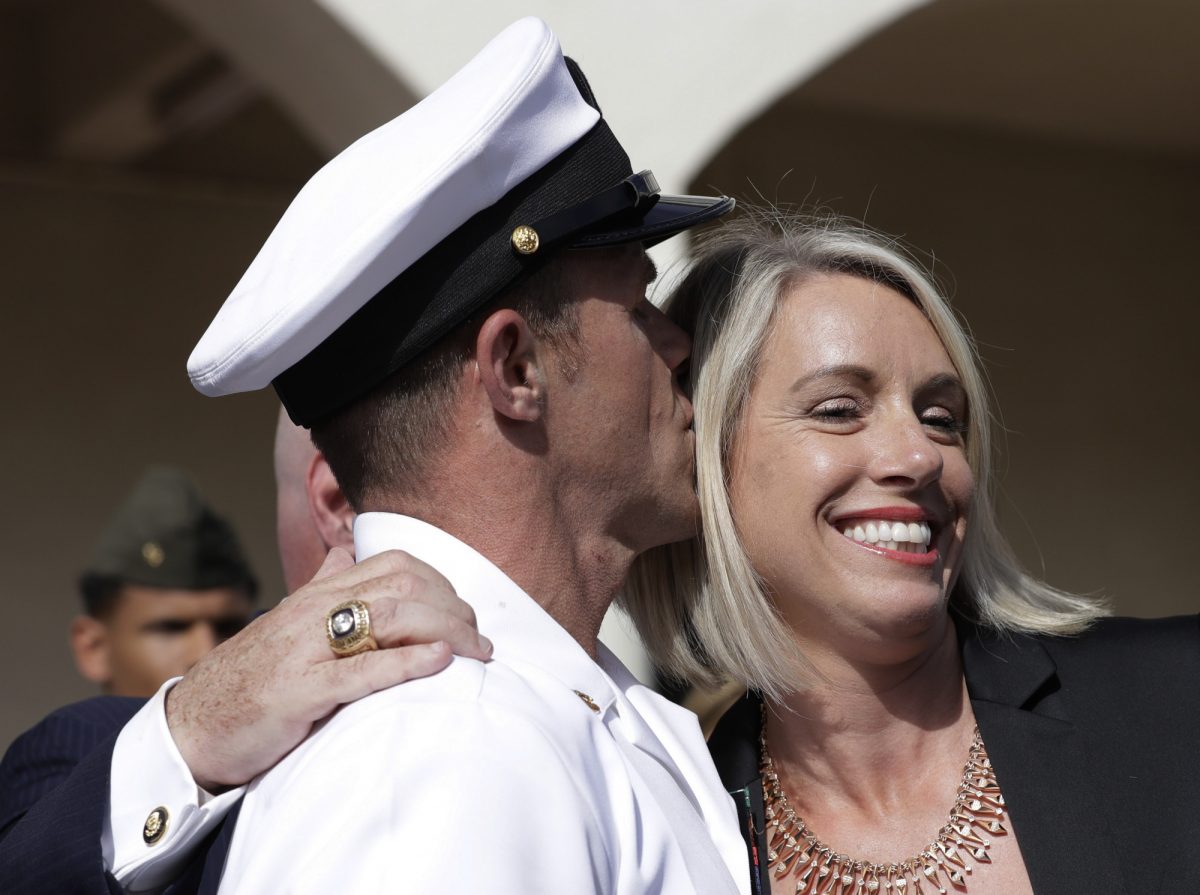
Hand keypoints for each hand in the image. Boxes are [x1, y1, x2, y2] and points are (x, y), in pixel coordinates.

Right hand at [165, 548, 490, 790]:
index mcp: (314, 595)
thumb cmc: (248, 679)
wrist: (188, 728)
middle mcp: (311, 611)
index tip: (463, 615)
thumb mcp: (286, 624)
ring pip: (389, 616)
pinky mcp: (298, 690)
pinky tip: (439, 662)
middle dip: (453, 609)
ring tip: (474, 653)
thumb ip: (320, 587)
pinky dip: (407, 662)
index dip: (440, 584)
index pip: (393, 564)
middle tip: (479, 641)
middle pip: (402, 585)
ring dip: (444, 632)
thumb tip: (345, 550)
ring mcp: (304, 648)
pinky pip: (361, 669)